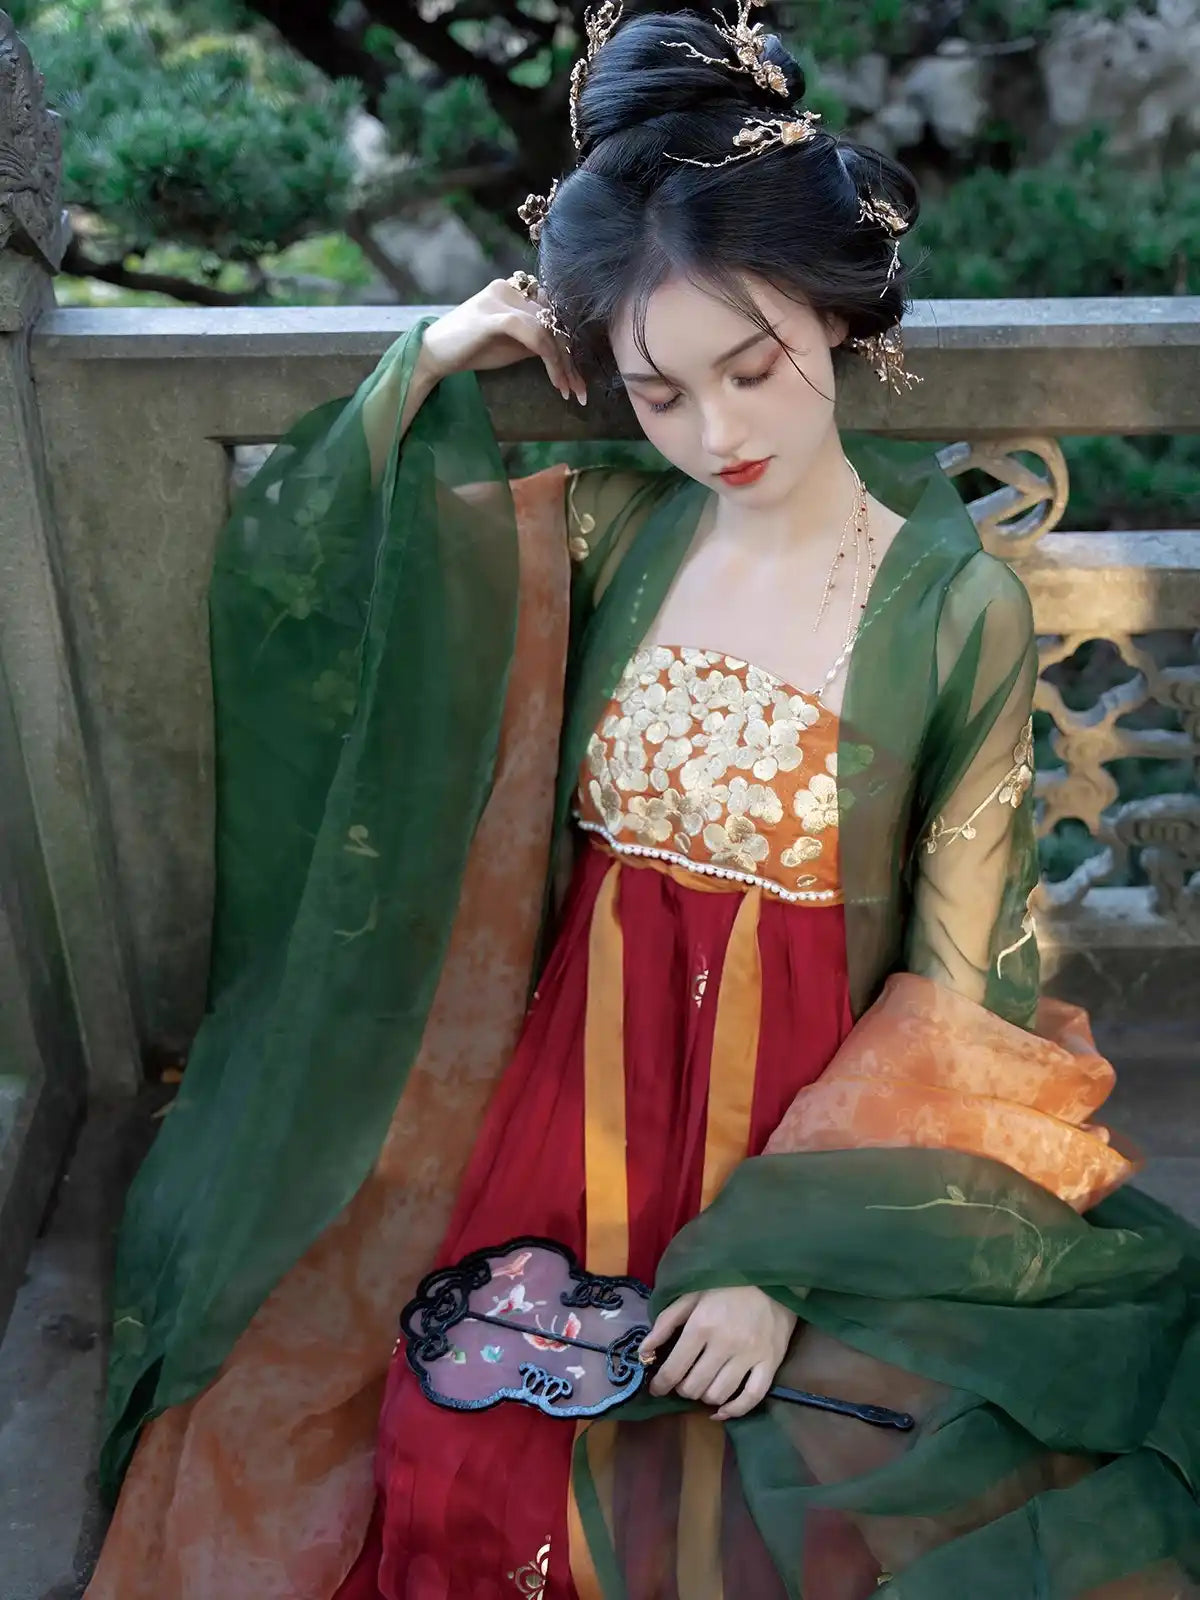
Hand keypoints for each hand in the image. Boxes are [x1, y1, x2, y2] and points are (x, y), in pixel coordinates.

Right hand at [419, 276, 586, 404]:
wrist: (432, 355)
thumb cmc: (470, 351)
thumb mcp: (512, 346)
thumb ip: (537, 341)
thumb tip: (566, 353)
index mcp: (515, 291)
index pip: (553, 315)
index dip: (570, 346)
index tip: (578, 378)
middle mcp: (510, 289)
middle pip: (554, 321)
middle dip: (571, 359)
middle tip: (580, 390)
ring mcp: (501, 299)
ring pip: (548, 329)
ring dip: (563, 363)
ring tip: (568, 390)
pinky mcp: (494, 315)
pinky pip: (534, 334)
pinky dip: (549, 359)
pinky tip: (555, 380)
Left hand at [640, 1287, 797, 1421]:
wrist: (771, 1280)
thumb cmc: (725, 1287)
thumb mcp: (690, 1297)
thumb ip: (665, 1324)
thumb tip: (644, 1352)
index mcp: (701, 1326)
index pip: (674, 1369)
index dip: (660, 1384)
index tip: (656, 1388)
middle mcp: (725, 1344)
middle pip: (694, 1386)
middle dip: (682, 1389)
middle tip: (683, 1381)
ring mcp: (749, 1356)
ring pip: (718, 1395)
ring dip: (704, 1397)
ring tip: (702, 1385)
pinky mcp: (770, 1363)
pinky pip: (752, 1398)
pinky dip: (734, 1410)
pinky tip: (722, 1410)